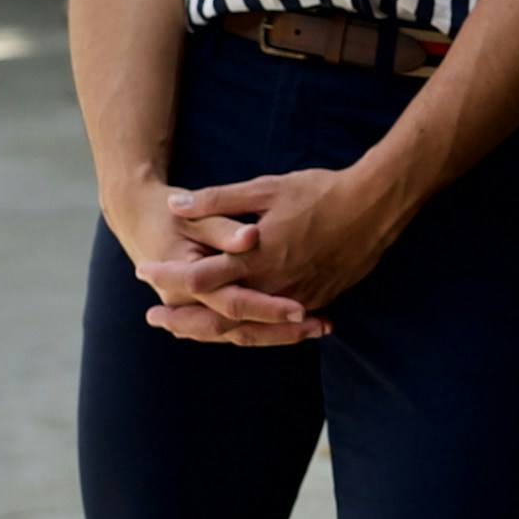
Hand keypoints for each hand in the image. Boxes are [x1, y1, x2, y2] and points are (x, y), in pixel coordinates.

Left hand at [135, 161, 405, 345]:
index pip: (200, 276)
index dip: (168, 275)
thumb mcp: (265, 187)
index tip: (143, 271)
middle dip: (182, 320)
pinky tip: (236, 329)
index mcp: (256, 257)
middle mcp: (273, 284)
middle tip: (155, 318)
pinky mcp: (315, 300)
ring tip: (185, 330)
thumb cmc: (319, 192)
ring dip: (212, 331)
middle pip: (217, 316)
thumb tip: (175, 205)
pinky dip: (251, 330)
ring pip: (247, 328)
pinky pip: (276, 326)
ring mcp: (295, 297)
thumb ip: (217, 200)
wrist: (375, 208)